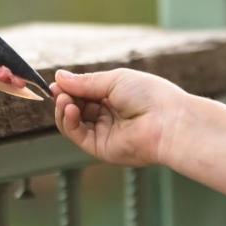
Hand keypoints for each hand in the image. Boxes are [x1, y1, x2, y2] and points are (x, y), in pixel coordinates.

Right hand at [51, 68, 186, 167]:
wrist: (168, 121)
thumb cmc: (149, 96)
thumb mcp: (114, 80)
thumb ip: (85, 82)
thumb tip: (59, 77)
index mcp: (115, 97)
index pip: (85, 93)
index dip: (70, 88)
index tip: (56, 82)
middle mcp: (108, 115)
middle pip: (76, 107)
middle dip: (64, 97)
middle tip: (57, 90)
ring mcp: (104, 132)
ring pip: (73, 122)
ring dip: (64, 109)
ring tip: (64, 99)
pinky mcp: (101, 148)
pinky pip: (78, 135)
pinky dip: (69, 122)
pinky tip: (69, 109)